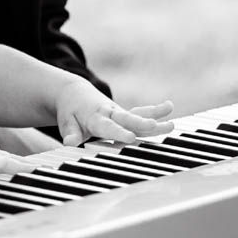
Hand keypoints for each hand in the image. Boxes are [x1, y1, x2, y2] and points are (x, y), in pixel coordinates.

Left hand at [55, 82, 174, 145]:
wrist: (74, 93)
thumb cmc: (70, 111)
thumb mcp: (66, 122)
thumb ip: (70, 133)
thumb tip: (69, 143)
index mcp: (96, 118)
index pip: (109, 127)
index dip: (119, 132)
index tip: (130, 138)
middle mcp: (110, 113)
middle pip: (128, 119)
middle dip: (141, 123)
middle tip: (154, 126)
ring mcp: (119, 113)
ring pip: (138, 115)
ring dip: (154, 117)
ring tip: (171, 123)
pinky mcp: (125, 114)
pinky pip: (140, 112)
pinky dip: (154, 110)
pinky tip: (169, 107)